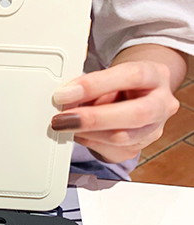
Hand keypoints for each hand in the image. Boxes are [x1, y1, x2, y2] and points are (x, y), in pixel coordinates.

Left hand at [51, 60, 179, 163]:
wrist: (136, 98)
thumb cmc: (121, 84)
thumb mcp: (110, 76)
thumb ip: (91, 85)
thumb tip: (65, 97)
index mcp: (156, 75)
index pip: (132, 76)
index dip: (95, 85)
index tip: (65, 93)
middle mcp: (162, 104)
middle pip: (136, 114)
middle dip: (94, 118)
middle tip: (62, 118)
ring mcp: (152, 130)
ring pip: (121, 137)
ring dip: (86, 132)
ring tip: (64, 124)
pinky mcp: (136, 149)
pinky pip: (109, 150)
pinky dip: (87, 140)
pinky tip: (76, 132)